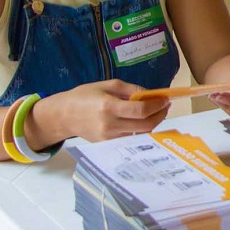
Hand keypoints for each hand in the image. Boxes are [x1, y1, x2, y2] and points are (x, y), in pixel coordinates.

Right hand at [51, 79, 170, 142]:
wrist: (63, 115)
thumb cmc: (84, 96)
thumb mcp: (108, 85)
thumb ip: (131, 89)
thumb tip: (151, 95)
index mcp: (109, 107)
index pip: (140, 110)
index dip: (157, 106)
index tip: (165, 99)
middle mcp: (110, 125)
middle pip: (145, 125)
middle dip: (160, 116)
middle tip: (165, 106)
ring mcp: (109, 138)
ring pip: (140, 133)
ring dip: (152, 123)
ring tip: (155, 112)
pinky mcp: (108, 144)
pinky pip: (131, 137)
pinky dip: (140, 129)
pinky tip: (142, 120)